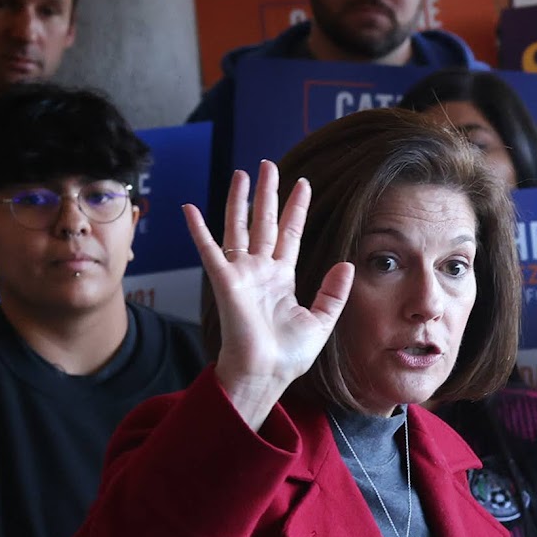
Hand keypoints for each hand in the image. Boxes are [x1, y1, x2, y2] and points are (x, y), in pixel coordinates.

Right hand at [186, 160, 353, 431]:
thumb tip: (346, 263)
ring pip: (239, 227)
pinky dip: (199, 230)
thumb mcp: (321, 320)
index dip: (296, 210)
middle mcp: (260, 270)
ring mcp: (241, 273)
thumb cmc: (290, 354)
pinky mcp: (225, 281)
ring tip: (243, 173)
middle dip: (268, 194)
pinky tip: (190, 208)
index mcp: (282, 277)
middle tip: (270, 165)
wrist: (267, 372)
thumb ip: (333, 292)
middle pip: (264, 222)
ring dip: (239, 200)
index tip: (303, 185)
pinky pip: (209, 250)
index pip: (290, 234)